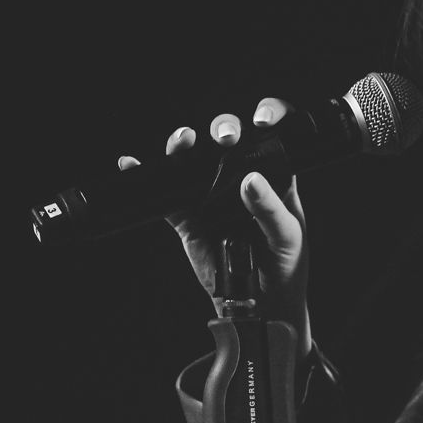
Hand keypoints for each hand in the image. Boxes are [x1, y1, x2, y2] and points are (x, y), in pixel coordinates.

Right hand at [117, 98, 311, 358]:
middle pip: (227, 140)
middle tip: (225, 138)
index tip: (262, 119)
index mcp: (275, 178)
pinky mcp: (188, 215)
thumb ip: (271, 209)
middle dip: (223, 128)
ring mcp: (212, 195)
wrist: (259, 305)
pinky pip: (167, 193)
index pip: (272, 137)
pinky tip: (134, 164)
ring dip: (184, 145)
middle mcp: (241, 179)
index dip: (267, 117)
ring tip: (183, 142)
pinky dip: (148, 177)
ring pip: (194, 160)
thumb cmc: (285, 268)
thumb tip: (250, 180)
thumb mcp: (288, 237)